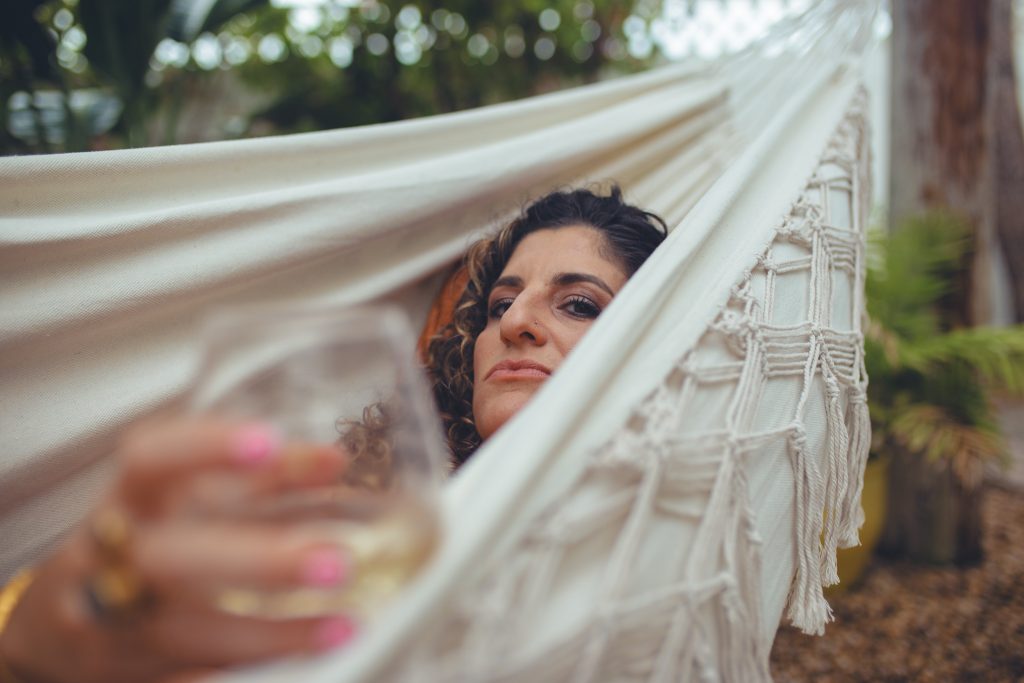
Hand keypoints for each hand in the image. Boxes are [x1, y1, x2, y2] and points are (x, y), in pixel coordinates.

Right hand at [0, 419, 353, 682]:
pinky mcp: (133, 678)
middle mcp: (108, 563)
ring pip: (185, 633)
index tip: (267, 440)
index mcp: (124, 502)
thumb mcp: (187, 499)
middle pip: (167, 560)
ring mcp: (114, 628)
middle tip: (334, 560)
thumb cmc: (142, 542)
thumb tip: (332, 462)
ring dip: (272, 632)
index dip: (202, 446)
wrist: (55, 625)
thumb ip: (261, 477)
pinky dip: (254, 667)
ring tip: (343, 620)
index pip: (147, 461)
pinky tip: (312, 648)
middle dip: (255, 561)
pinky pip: (191, 680)